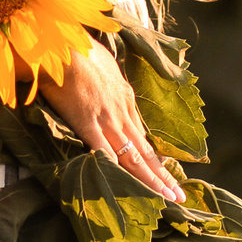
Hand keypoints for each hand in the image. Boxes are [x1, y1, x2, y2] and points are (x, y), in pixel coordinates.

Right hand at [42, 42, 182, 200]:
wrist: (63, 42)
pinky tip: (125, 190)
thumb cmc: (78, 47)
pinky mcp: (88, 123)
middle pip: (146, 150)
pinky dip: (115, 172)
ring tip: (166, 199)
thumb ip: (106, 76)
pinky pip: (104, 153)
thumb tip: (104, 78)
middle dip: (163, 175)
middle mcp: (122, 111)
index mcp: (125, 96)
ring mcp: (107, 119)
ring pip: (134, 156)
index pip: (143, 134)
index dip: (155, 157)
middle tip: (179, 196)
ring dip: (151, 180)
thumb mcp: (102, 61)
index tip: (166, 173)